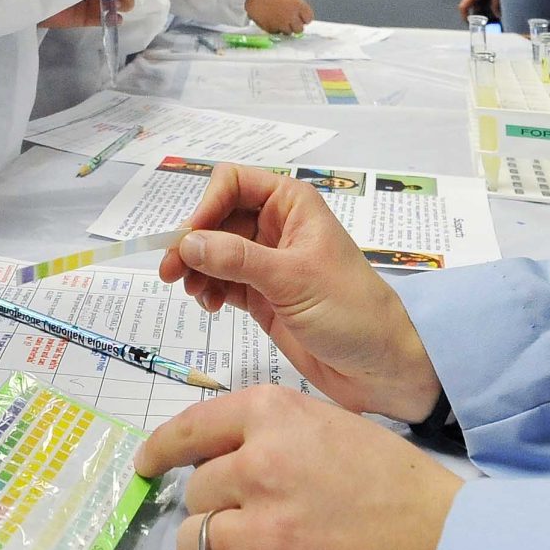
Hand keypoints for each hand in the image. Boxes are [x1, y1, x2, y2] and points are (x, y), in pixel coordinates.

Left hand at [135, 386, 462, 549]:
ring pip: (198, 530)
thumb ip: (266, 433)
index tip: (147, 462)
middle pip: (197, 485)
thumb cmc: (386, 477)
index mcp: (272, 410)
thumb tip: (216, 457)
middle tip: (249, 509)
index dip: (160, 449)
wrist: (434, 526)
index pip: (190, 428)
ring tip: (257, 534)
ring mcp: (260, 513)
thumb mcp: (322, 425)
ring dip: (218, 536)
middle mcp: (258, 455)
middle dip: (215, 501)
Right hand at [158, 164, 440, 421]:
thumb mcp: (293, 279)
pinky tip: (207, 304)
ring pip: (214, 250)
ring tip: (193, 293)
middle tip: (169, 273)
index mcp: (291, 204)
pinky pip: (221, 279)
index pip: (233, 183)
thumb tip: (187, 243)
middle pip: (217, 218)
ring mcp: (267, 262)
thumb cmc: (350, 311)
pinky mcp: (261, 294)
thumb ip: (238, 259)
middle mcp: (276, 226)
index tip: (188, 241)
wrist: (380, 366)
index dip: (206, 207)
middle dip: (193, 242)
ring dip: (196, 268)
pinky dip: (208, 288)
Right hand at [243, 0, 312, 33]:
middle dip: (294, 25)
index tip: (300, 17)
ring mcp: (282, 24)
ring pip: (288, 32)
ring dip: (284, 28)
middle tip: (289, 20)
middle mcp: (292, 16)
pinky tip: (270, 20)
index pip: (308, 18)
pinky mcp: (271, 29)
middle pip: (299, 29)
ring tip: (277, 19)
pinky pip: (276, 33)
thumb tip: (294, 11)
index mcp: (298, 4)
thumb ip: (292, 4)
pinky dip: (274, 29)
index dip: (303, 18)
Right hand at [458, 0, 497, 19]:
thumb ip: (495, 4)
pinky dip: (484, 0)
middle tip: (488, 18)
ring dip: (483, 6)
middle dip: (479, 13)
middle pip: (471, 7)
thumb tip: (497, 14)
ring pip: (475, 1)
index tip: (469, 23)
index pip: (463, 8)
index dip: (464, 17)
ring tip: (493, 7)